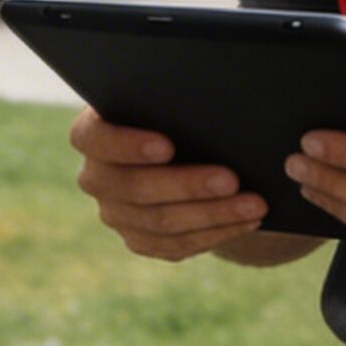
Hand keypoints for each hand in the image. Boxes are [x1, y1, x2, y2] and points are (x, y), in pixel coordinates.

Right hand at [69, 107, 268, 261]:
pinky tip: (246, 220)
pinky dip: (216, 232)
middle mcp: (96, 177)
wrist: (184, 146)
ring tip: (254, 204)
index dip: (128, 145)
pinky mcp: (139, 240)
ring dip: (213, 214)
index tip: (168, 145)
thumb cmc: (175, 110)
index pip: (94, 139)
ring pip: (161, 223)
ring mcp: (116, 214)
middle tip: (232, 179)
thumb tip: (217, 112)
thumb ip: (178, 101)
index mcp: (92, 132)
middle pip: (134, 188)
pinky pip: (176, 245)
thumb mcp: (171, 99)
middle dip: (188, 185)